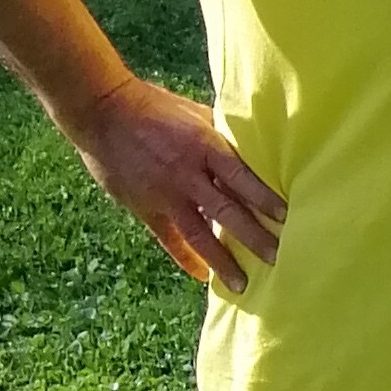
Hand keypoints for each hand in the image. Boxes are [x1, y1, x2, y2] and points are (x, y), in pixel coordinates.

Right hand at [68, 76, 286, 295]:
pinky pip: (169, 239)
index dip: (265, 198)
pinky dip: (186, 258)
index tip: (286, 216)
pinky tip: (203, 276)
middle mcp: (187, 174)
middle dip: (254, 237)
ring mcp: (165, 194)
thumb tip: (253, 146)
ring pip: (199, 234)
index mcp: (205, 146)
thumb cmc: (155, 107)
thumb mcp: (196, 113)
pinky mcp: (144, 207)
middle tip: (279, 258)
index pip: (242, 177)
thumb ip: (222, 135)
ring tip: (242, 283)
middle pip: (227, 211)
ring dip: (222, 260)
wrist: (103, 112)